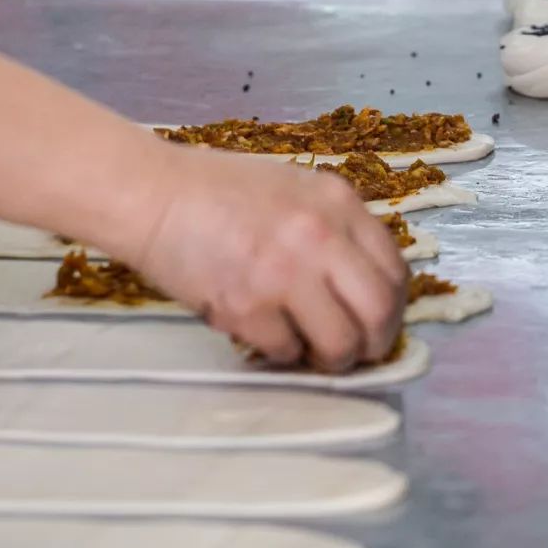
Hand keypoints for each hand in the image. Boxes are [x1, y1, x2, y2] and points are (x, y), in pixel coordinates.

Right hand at [120, 144, 406, 369]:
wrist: (153, 195)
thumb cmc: (217, 191)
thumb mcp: (292, 189)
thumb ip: (331, 226)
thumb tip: (361, 285)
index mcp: (337, 202)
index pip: (394, 269)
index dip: (392, 306)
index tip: (376, 321)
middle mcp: (320, 236)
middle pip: (380, 311)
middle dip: (374, 343)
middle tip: (355, 351)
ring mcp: (285, 273)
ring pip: (341, 343)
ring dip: (330, 358)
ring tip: (309, 350)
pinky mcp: (249, 307)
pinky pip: (286, 352)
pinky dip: (279, 352)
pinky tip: (260, 330)